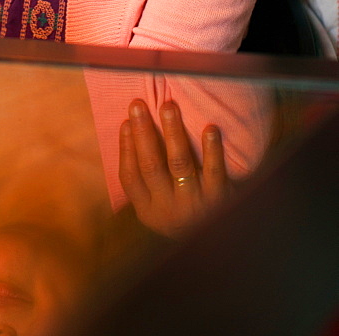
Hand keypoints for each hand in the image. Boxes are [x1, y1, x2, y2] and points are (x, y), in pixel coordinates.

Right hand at [119, 99, 232, 237]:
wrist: (220, 242)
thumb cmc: (183, 211)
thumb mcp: (158, 206)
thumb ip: (146, 179)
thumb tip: (131, 131)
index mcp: (148, 210)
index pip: (130, 176)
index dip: (125, 147)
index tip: (125, 121)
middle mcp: (168, 210)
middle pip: (151, 166)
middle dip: (143, 132)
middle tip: (138, 104)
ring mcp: (194, 205)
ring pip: (179, 164)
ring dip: (173, 133)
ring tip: (168, 107)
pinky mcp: (220, 200)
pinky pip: (214, 172)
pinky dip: (212, 149)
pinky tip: (210, 128)